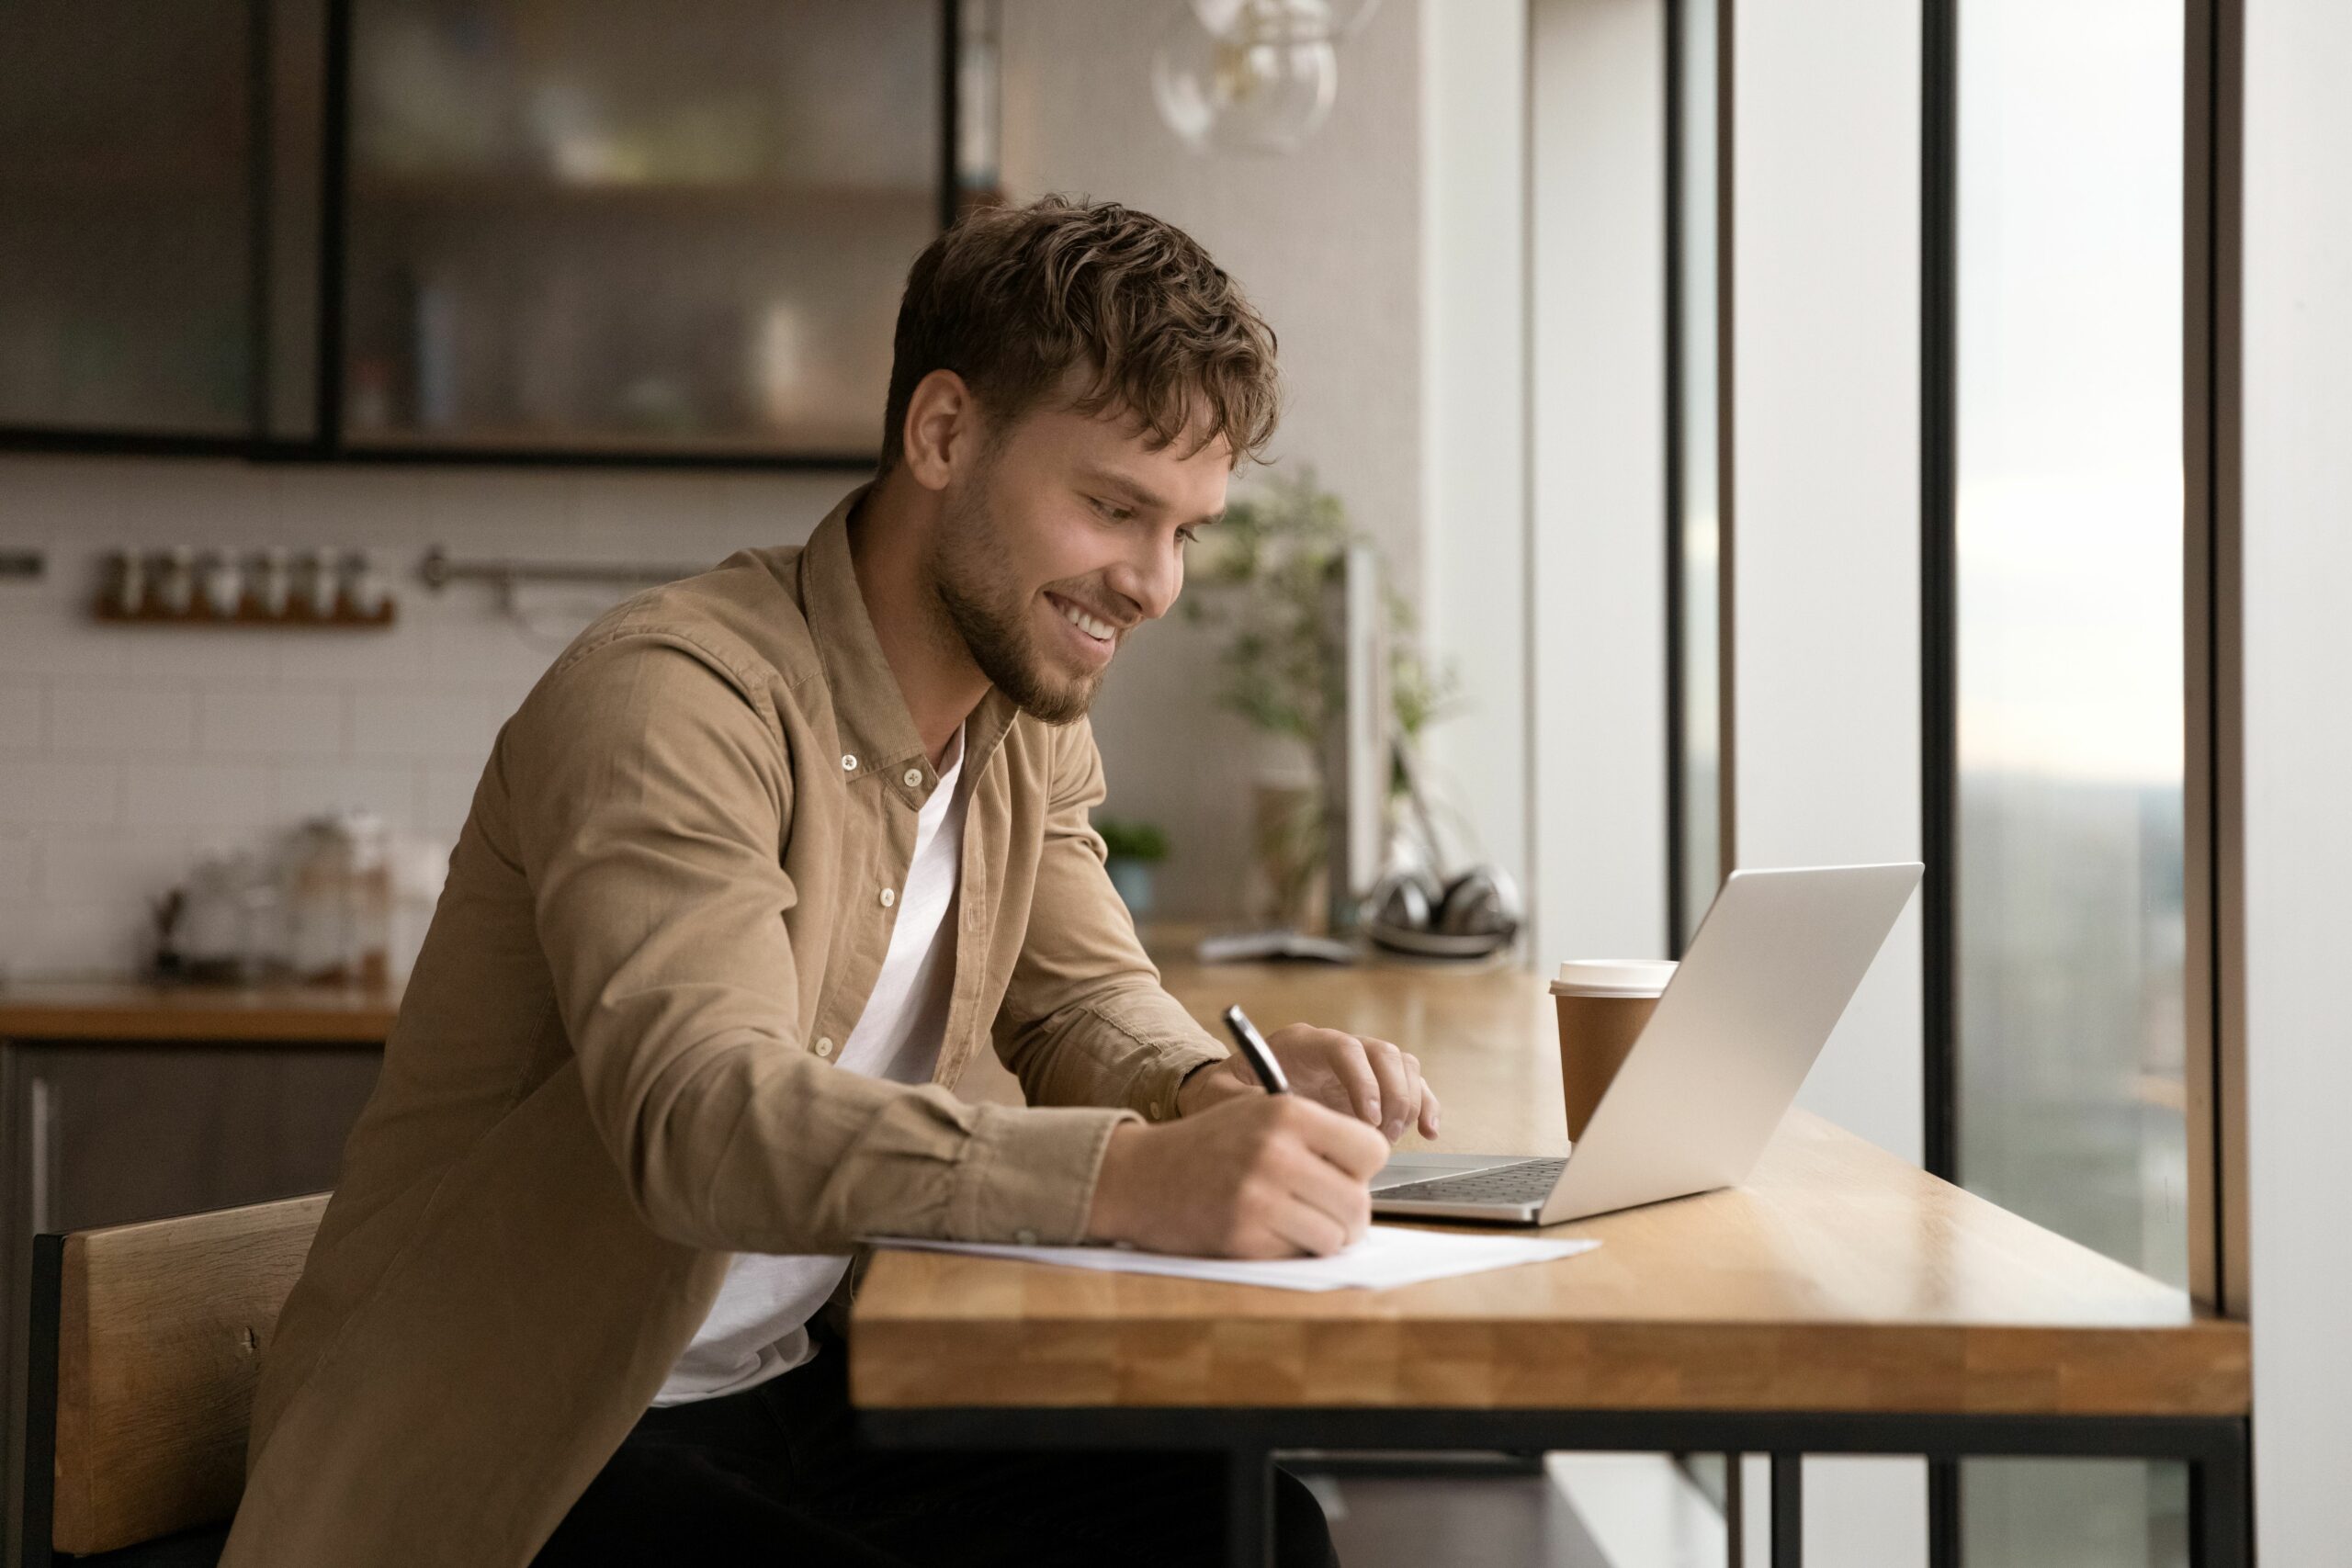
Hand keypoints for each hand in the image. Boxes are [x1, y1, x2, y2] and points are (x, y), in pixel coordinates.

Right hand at [1085, 1094, 1390, 1257]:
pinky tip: (1264, 1231)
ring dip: (1323, 1237)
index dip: (1362, 1168)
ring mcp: (1259, 1197)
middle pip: (1359, 1202)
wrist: (1137, 1174)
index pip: (1372, 1150)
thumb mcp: (1259, 1114)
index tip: (1343, 1173)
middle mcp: (1277, 1152)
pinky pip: (1299, 1255)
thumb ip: (1314, 1136)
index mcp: (1288, 1113)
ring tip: (1296, 1222)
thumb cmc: (1207, 1145)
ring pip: (1336, 1236)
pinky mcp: (1243, 1237)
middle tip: (1326, 1211)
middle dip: (1348, 1215)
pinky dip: (1290, 1251)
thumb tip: (1370, 1174)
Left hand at [1177, 1022, 1441, 1142]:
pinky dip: (1424, 1105)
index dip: (1361, 1080)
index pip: (1343, 1048)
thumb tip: (1277, 1112)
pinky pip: (1411, 1085)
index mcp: (1300, 1044)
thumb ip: (1244, 1101)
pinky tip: (1428, 1132)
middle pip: (1382, 1053)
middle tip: (1381, 1136)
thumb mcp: (1222, 1096)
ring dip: (1407, 1101)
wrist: (1232, 1096)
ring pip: (1402, 1065)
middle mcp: (1334, 1048)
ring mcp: (1357, 1066)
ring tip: (1389, 1139)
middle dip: (1391, 1094)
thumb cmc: (1225, 1094)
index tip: (1365, 1118)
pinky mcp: (1373, 1086)